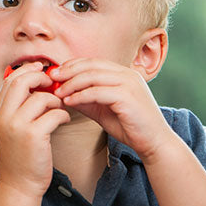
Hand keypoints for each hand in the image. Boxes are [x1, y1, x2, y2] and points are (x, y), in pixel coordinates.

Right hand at [0, 62, 70, 197]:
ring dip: (54, 99)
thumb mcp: (10, 128)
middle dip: (39, 77)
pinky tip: (64, 120)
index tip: (40, 68)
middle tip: (51, 81)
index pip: (8, 80)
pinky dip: (62, 114)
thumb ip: (16, 108)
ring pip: (39, 98)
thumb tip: (34, 85)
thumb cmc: (20, 155)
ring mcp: (17, 126)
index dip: (25, 70)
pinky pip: (53, 114)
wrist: (19, 183)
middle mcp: (4, 116)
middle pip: (20, 82)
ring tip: (59, 107)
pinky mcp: (34, 136)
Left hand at [52, 58, 174, 159]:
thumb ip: (85, 98)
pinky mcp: (128, 96)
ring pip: (92, 76)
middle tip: (51, 78)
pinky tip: (68, 101)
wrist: (154, 143)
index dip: (71, 65)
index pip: (92, 62)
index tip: (55, 73)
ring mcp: (129, 83)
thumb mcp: (102, 109)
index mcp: (123, 73)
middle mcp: (127, 74)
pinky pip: (97, 92)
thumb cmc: (129, 126)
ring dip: (71, 84)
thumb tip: (62, 92)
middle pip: (90, 65)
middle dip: (67, 71)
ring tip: (57, 92)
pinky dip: (80, 95)